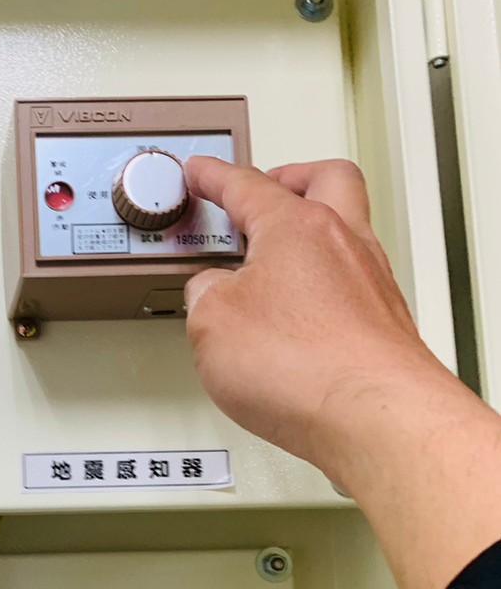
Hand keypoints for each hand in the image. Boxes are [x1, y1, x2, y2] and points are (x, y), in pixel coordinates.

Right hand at [183, 156, 440, 487]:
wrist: (374, 417)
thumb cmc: (306, 366)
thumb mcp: (211, 323)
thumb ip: (204, 294)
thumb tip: (211, 292)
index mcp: (296, 226)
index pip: (246, 185)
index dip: (215, 176)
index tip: (203, 171)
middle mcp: (343, 243)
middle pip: (324, 180)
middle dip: (290, 177)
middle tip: (263, 189)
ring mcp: (371, 282)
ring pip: (346, 229)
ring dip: (311, 234)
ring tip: (276, 259)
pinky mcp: (385, 323)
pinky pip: (353, 283)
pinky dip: (324, 284)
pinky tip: (303, 313)